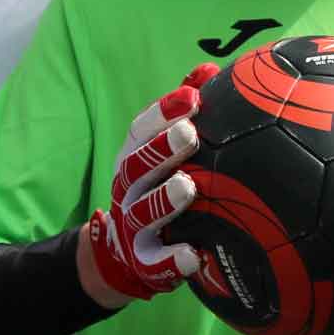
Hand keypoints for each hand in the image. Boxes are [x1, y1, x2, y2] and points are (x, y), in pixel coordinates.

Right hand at [85, 63, 219, 301]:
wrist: (123, 252)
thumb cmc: (157, 186)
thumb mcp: (162, 149)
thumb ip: (184, 113)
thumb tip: (211, 70)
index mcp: (133, 158)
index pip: (140, 129)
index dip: (163, 112)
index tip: (191, 96)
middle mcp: (127, 189)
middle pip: (136, 166)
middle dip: (160, 149)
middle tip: (189, 134)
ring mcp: (132, 226)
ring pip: (142, 212)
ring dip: (163, 199)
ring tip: (188, 187)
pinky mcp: (144, 263)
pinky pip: (156, 264)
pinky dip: (173, 261)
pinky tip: (195, 257)